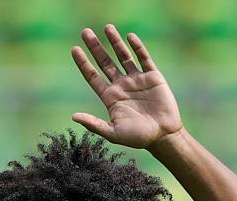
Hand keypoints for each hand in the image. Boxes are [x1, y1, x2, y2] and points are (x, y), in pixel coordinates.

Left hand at [71, 25, 182, 148]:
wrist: (163, 136)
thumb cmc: (137, 138)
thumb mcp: (112, 133)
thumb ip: (94, 124)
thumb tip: (73, 116)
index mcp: (110, 97)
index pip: (93, 76)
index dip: (83, 63)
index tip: (74, 49)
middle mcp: (121, 86)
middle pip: (105, 62)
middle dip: (95, 47)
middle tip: (85, 32)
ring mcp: (137, 80)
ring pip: (123, 56)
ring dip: (115, 42)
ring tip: (106, 27)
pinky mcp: (153, 77)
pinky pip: (143, 58)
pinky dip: (137, 47)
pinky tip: (129, 37)